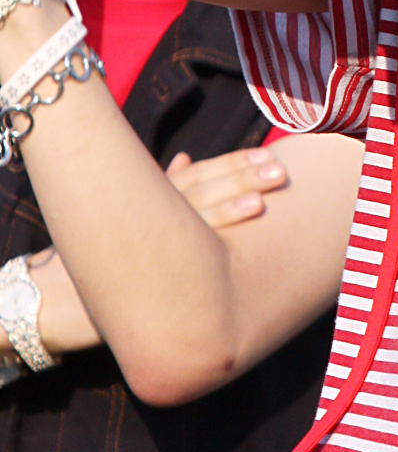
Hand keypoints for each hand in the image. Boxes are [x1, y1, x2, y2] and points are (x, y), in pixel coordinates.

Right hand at [6, 145, 292, 360]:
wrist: (64, 298)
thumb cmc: (107, 247)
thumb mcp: (131, 210)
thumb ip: (165, 186)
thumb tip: (185, 158)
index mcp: (153, 198)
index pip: (199, 174)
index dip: (233, 163)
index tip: (266, 153)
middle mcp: (151, 220)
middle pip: (203, 193)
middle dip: (242, 180)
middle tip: (279, 172)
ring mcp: (150, 253)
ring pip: (194, 225)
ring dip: (229, 211)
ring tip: (261, 204)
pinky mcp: (150, 284)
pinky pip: (185, 267)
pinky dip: (209, 252)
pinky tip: (234, 253)